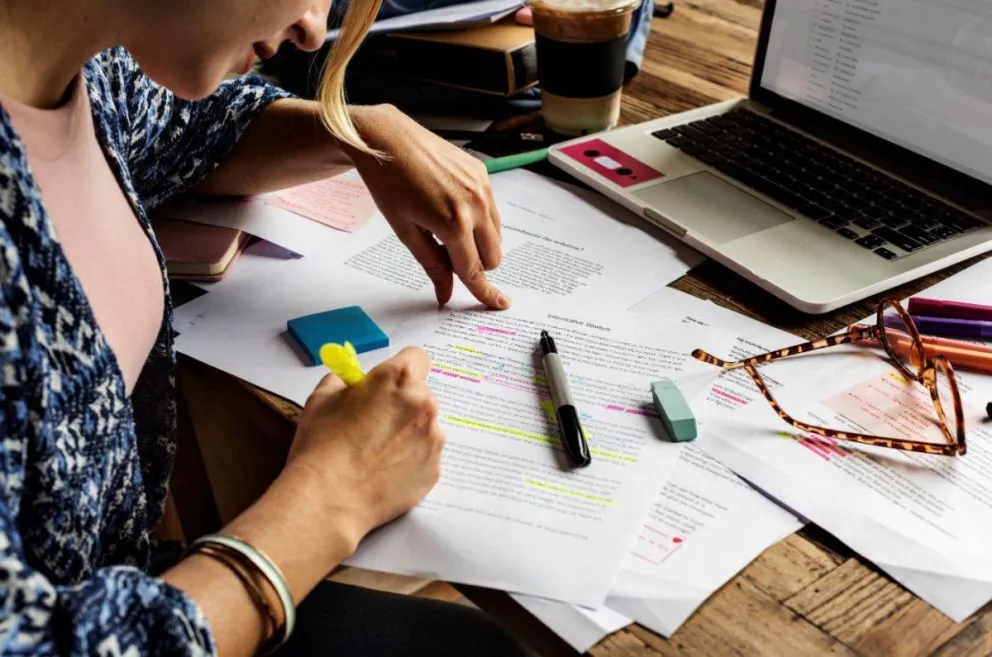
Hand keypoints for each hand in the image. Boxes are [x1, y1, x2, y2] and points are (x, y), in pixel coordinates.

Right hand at [285, 347, 444, 541]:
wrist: (327, 499)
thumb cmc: (321, 446)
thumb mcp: (322, 398)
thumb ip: (344, 380)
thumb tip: (353, 381)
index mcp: (397, 379)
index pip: (417, 357)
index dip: (402, 368)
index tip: (391, 383)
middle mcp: (423, 404)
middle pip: (422, 394)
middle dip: (404, 404)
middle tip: (376, 424)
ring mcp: (433, 438)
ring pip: (426, 427)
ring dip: (409, 433)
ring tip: (377, 454)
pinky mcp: (434, 469)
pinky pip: (426, 456)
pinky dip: (411, 461)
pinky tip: (385, 472)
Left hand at [348, 105, 509, 309]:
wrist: (389, 139)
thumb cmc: (389, 183)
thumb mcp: (406, 231)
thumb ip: (432, 265)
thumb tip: (445, 293)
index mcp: (453, 223)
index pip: (473, 269)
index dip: (484, 292)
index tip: (498, 304)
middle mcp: (475, 205)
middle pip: (492, 257)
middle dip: (474, 263)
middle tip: (445, 252)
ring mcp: (482, 188)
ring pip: (496, 235)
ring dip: (478, 242)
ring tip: (445, 225)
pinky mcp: (483, 174)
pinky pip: (492, 211)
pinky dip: (478, 219)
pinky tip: (450, 205)